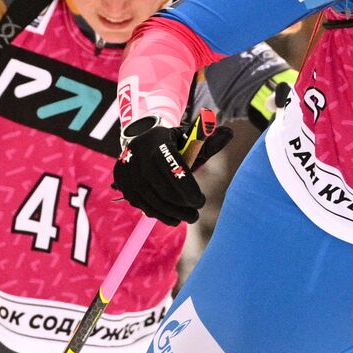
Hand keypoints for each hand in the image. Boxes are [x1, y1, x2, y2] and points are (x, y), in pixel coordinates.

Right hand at [112, 115, 233, 224]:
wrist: (141, 140)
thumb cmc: (173, 142)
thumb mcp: (189, 137)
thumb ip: (208, 139)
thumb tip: (229, 134)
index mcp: (157, 140)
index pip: (172, 166)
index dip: (187, 187)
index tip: (201, 201)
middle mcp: (138, 156)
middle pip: (162, 188)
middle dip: (182, 204)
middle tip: (196, 213)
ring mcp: (128, 172)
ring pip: (152, 200)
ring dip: (173, 213)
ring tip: (188, 217)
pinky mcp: (123, 184)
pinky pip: (143, 204)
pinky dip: (160, 214)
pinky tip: (173, 218)